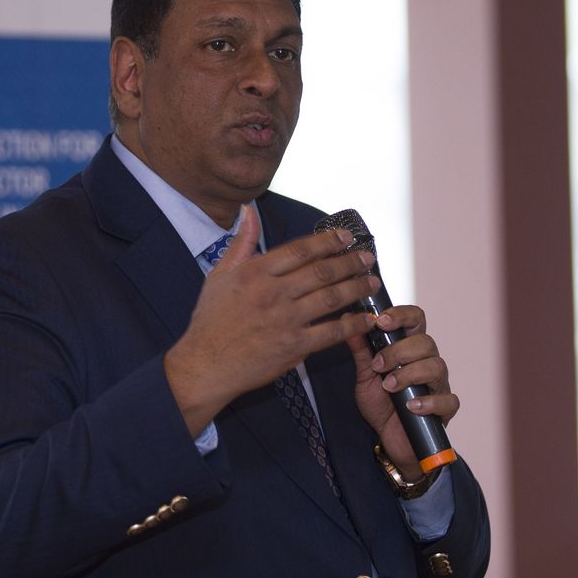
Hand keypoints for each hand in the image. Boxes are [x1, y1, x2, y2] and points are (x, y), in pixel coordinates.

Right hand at [164, 205, 379, 434]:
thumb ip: (240, 243)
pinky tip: (367, 319)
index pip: (300, 250)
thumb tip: (248, 211)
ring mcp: (285, 320)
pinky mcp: (294, 347)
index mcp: (255, 273)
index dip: (327, 241)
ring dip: (356, 287)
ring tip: (372, 282)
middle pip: (322, 271)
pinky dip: (352, 324)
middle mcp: (273, 293)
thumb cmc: (210, 321)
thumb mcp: (219, 275)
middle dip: (350, 262)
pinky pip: (331, 332)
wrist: (205, 365)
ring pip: (331, 298)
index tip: (345, 237)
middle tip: (367, 258)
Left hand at [344, 304, 458, 475]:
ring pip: (437, 367)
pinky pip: (449, 400)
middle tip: (378, 365)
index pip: (416, 319)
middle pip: (426, 342)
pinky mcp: (445, 410)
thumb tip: (348, 318)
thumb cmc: (381, 404)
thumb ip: (360, 350)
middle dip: (399, 351)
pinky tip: (411, 407)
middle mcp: (428, 362)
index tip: (380, 321)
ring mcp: (439, 385)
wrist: (388, 439)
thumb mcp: (364, 376)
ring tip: (389, 386)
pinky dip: (430, 402)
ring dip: (410, 374)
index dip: (401, 315)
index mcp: (410, 349)